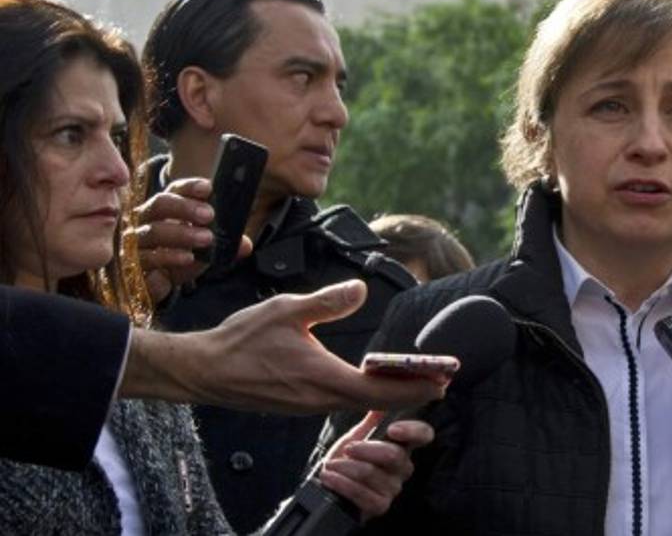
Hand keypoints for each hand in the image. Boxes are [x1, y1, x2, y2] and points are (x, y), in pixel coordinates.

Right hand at [122, 279, 447, 413]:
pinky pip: (343, 403)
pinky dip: (366, 394)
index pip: (382, 390)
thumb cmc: (242, 340)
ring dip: (389, 394)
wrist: (203, 372)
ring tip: (415, 378)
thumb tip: (360, 290)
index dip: (416, 386)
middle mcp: (321, 399)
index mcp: (324, 379)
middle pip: (378, 402)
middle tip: (440, 380)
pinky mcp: (301, 405)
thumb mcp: (287, 310)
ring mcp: (311, 406)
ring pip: (360, 404)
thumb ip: (327, 302)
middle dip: (411, 391)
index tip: (442, 381)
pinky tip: (373, 381)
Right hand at [128, 178, 250, 300]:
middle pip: (160, 204)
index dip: (190, 187)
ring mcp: (136, 240)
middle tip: (209, 214)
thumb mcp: (203, 251)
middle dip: (185, 207)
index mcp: (165, 209)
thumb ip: (223, 245)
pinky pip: (149, 256)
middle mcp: (146, 219)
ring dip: (182, 233)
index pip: (175, 190)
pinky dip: (170, 256)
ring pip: (154, 230)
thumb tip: (245, 245)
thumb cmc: (178, 258)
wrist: (154, 286)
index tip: (209, 188)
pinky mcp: (133, 263)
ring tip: (207, 238)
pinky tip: (187, 257)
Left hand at [319, 411, 433, 519]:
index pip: (423, 434)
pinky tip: (329, 477)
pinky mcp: (379, 506)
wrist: (328, 486)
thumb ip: (371, 420)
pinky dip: (342, 484)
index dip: (413, 431)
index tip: (392, 429)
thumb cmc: (346, 459)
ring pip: (372, 474)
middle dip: (366, 450)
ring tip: (330, 464)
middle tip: (348, 448)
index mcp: (402, 445)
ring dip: (346, 468)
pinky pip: (362, 494)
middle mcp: (403, 467)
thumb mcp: (356, 435)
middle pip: (394, 455)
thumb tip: (380, 399)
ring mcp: (393, 488)